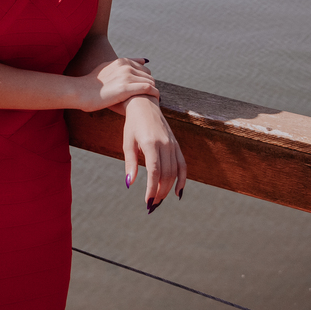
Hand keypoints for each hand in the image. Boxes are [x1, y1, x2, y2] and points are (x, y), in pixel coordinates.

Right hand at [77, 58, 157, 111]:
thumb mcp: (106, 69)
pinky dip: (154, 94)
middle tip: (150, 98)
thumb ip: (121, 65)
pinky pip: (148, 89)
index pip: (143, 69)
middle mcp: (125, 66)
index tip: (146, 90)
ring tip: (154, 101)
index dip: (146, 80)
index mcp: (121, 61)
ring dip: (154, 92)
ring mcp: (126, 76)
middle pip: (148, 75)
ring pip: (150, 82)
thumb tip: (139, 61)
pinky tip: (155, 102)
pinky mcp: (126, 88)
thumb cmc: (91, 84)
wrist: (80, 92)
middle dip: (151, 86)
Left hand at [123, 95, 185, 212]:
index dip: (152, 189)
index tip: (147, 201)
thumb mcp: (127, 143)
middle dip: (159, 192)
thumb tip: (129, 184)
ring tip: (159, 199)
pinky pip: (183, 165)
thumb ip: (130, 164)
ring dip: (168, 189)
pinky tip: (178, 192)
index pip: (154, 172)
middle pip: (166, 174)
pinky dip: (182, 179)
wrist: (144, 105)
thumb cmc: (132, 125)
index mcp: (151, 143)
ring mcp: (173, 144)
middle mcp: (165, 144)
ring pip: (174, 172)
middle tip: (152, 204)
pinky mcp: (176, 145)